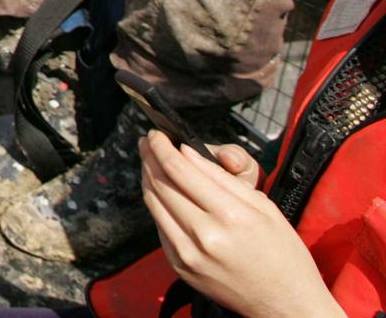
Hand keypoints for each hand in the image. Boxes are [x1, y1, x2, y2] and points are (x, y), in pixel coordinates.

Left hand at [140, 131, 344, 317]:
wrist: (285, 303)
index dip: (161, 146)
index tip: (156, 133)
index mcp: (230, 215)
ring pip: (153, 204)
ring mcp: (188, 255)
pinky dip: (157, 205)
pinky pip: (159, 226)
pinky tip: (162, 193)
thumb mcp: (264, 206)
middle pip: (160, 184)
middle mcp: (204, 236)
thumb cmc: (282, 252)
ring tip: (150, 161)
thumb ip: (222, 177)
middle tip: (148, 142)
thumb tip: (187, 153)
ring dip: (148, 178)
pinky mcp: (180, 267)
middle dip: (150, 157)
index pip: (179, 169)